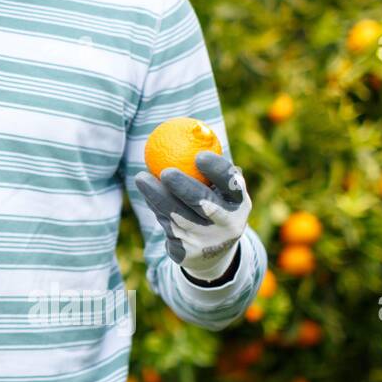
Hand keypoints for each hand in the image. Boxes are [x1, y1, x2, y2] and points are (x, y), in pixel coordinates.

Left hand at [133, 151, 251, 281]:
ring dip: (156, 196)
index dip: (217, 170)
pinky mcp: (186, 253)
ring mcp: (207, 241)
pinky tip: (148, 194)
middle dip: (183, 187)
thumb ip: (208, 166)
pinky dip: (156, 209)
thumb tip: (192, 128)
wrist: (212, 253)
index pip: (231, 184)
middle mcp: (228, 224)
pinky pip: (166, 227)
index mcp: (240, 203)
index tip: (199, 156)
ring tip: (141, 177)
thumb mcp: (219, 189)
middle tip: (165, 171)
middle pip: (203, 204)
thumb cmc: (213, 204)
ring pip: (177, 216)